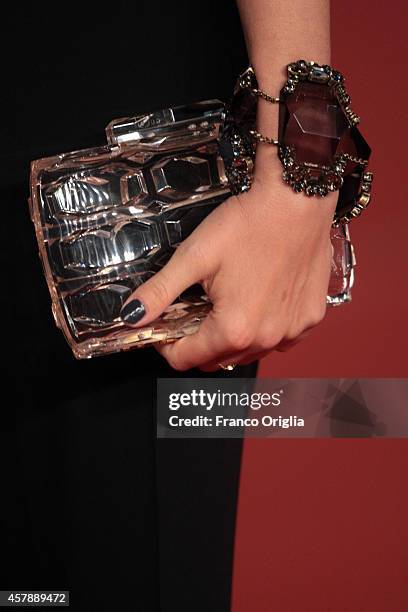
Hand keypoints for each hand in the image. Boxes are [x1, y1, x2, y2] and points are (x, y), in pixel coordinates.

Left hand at [120, 175, 335, 370]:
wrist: (298, 199)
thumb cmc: (249, 224)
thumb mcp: (195, 256)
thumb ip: (161, 291)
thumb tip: (131, 316)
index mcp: (233, 329)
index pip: (186, 360)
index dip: (167, 346)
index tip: (164, 328)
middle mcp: (265, 339)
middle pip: (217, 360)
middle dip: (198, 342)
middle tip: (193, 311)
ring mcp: (291, 332)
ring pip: (249, 352)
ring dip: (231, 338)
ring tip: (226, 303)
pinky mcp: (310, 319)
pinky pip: (279, 339)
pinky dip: (264, 329)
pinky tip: (259, 301)